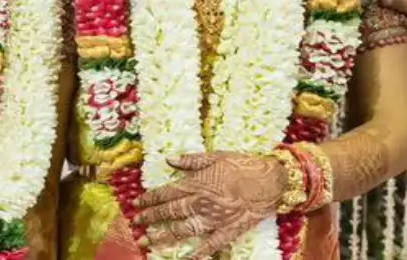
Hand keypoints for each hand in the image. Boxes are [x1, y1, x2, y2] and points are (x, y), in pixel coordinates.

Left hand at [133, 152, 285, 258]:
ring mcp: (213, 219)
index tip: (136, 204)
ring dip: (163, 236)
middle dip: (150, 219)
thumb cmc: (242, 165)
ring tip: (147, 242)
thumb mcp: (215, 156)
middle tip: (136, 225)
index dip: (149, 199)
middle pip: (169, 213)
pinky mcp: (228, 231)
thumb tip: (168, 159)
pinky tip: (186, 259)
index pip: (165, 193)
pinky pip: (210, 245)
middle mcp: (201, 203)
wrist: (270, 180)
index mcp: (196, 184)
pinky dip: (197, 253)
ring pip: (182, 230)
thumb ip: (190, 160)